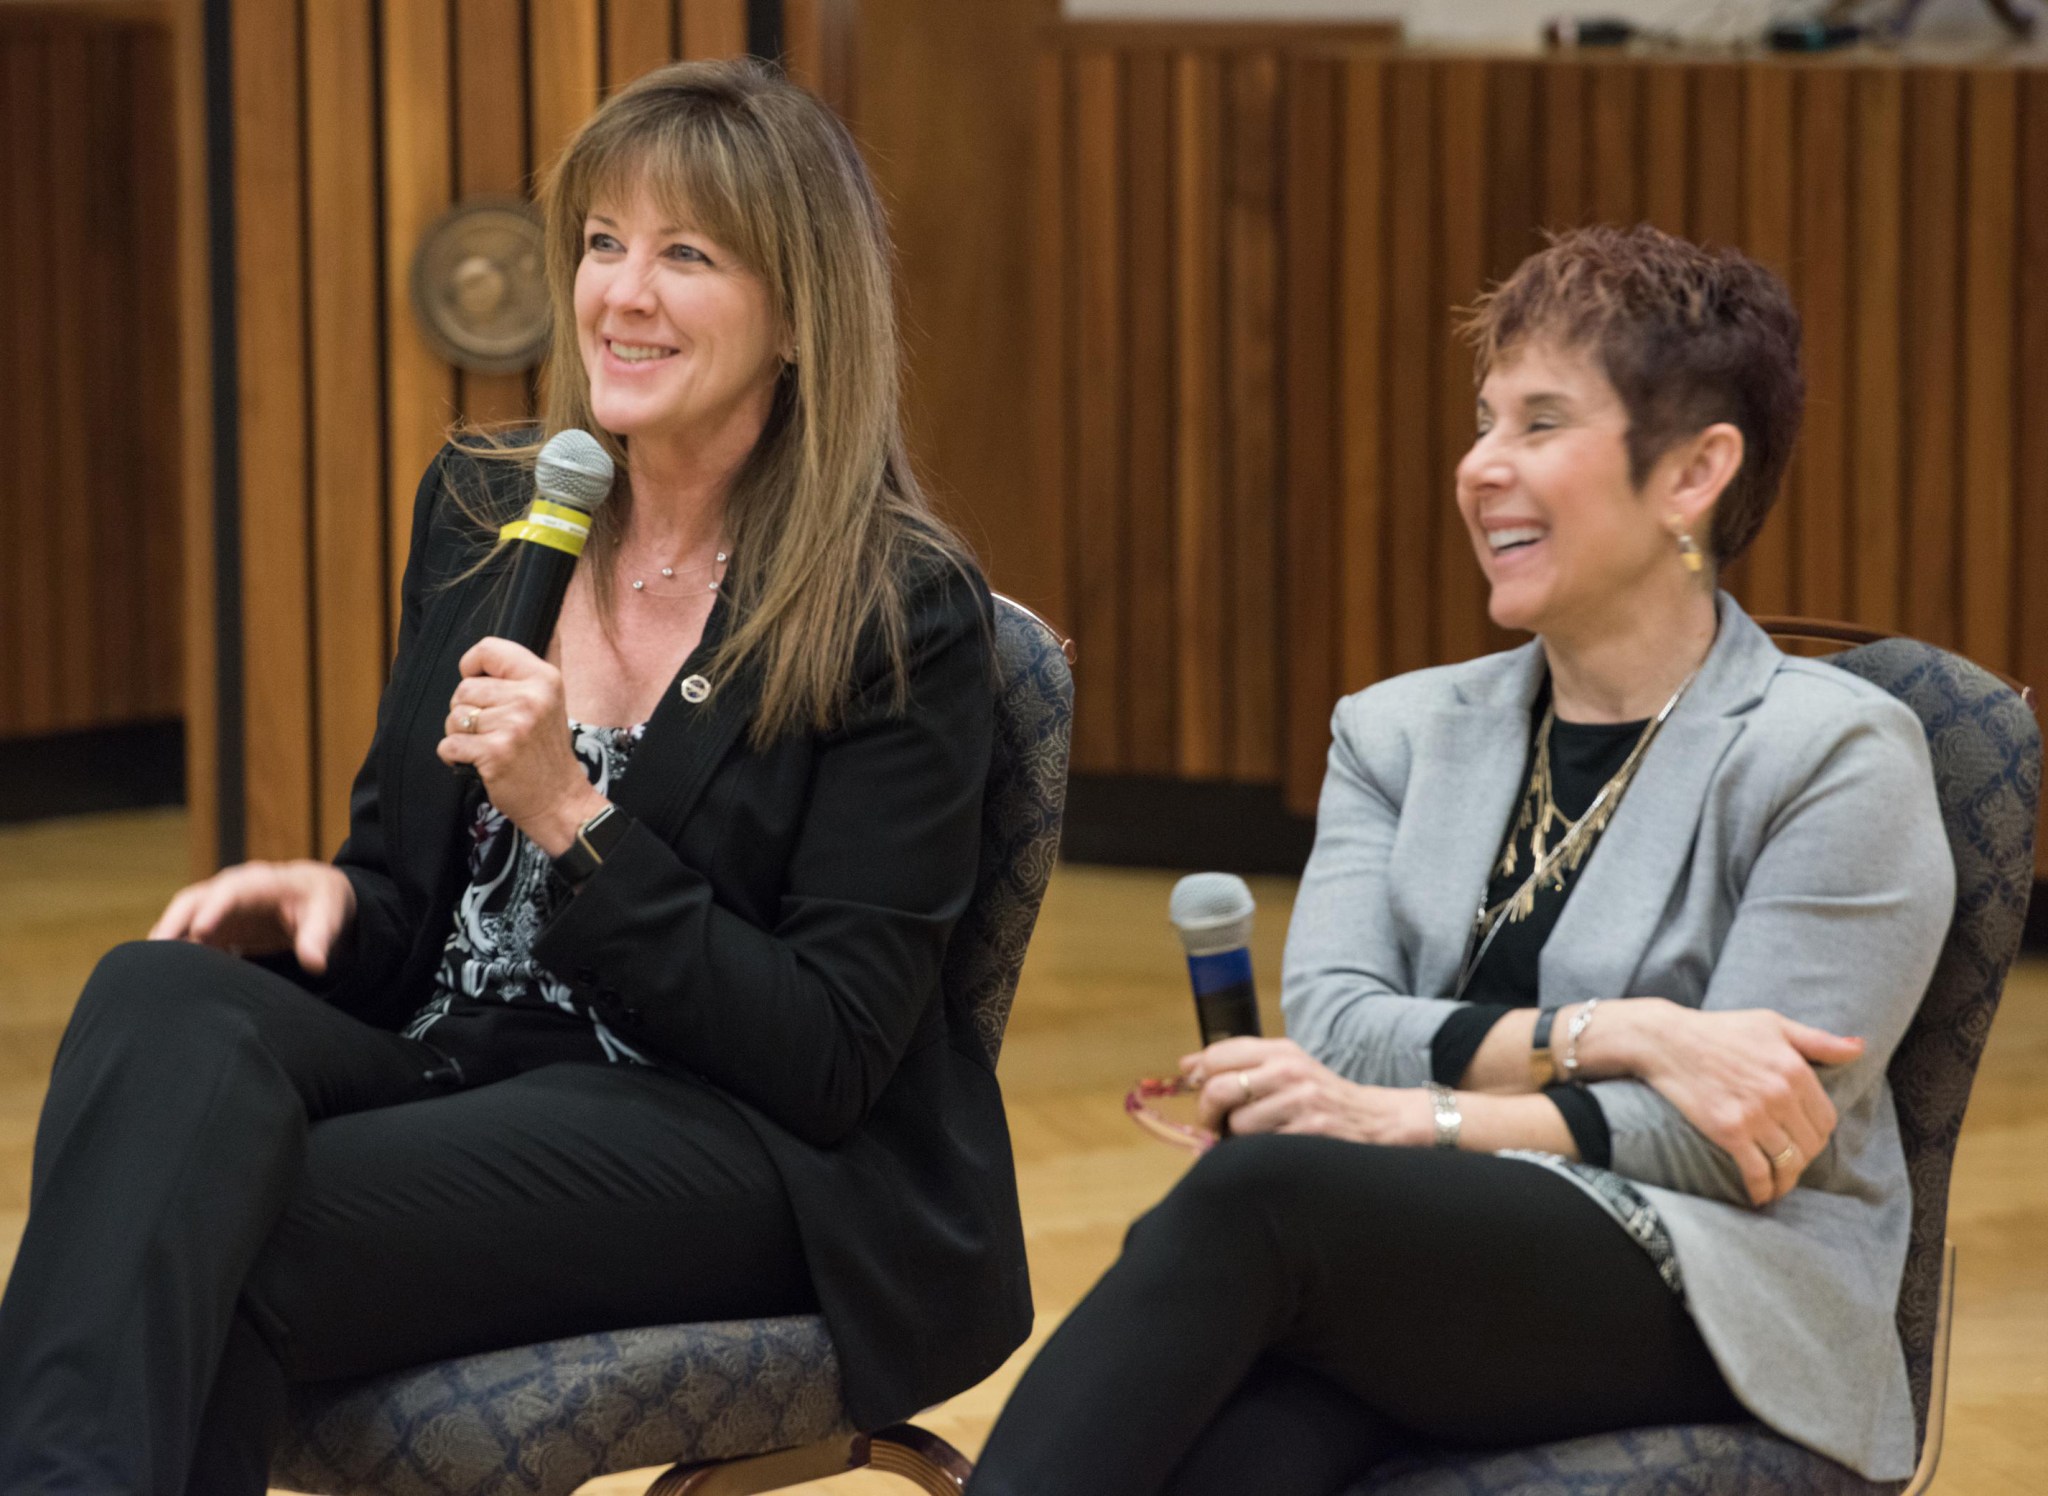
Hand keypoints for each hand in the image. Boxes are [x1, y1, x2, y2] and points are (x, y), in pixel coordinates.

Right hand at [148, 860, 356, 973]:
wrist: (313, 897)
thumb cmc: (321, 903)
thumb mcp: (329, 916)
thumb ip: (319, 938)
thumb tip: (315, 964)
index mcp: (260, 882)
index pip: (232, 892)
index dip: (215, 909)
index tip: (200, 931)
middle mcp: (231, 890)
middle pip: (192, 901)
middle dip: (173, 924)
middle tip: (155, 954)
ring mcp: (217, 907)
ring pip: (182, 919)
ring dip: (166, 942)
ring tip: (149, 972)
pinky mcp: (212, 926)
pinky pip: (186, 937)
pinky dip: (175, 954)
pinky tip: (166, 978)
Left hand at [437, 636, 605, 852]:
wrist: (559, 799)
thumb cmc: (544, 752)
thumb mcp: (546, 702)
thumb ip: (518, 677)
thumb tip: (478, 658)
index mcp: (544, 678)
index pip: (489, 649)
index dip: (472, 667)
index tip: (479, 685)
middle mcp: (531, 697)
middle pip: (464, 688)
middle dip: (466, 711)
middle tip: (491, 730)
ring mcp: (514, 725)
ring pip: (454, 717)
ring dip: (461, 736)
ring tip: (487, 746)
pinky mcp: (497, 752)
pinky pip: (449, 745)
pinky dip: (454, 757)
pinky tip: (478, 762)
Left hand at [1179, 1037, 1432, 1145]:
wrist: (1377, 1121)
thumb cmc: (1323, 1097)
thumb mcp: (1287, 1068)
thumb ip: (1240, 1064)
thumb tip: (1186, 1066)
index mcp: (1281, 1051)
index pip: (1219, 1054)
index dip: (1198, 1075)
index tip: (1195, 1088)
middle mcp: (1289, 1071)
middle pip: (1219, 1088)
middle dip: (1206, 1112)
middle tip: (1212, 1124)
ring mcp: (1299, 1103)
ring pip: (1236, 1124)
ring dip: (1235, 1137)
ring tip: (1254, 1136)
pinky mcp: (1308, 1133)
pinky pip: (1259, 1147)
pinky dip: (1257, 1152)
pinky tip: (1273, 1147)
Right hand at [1625, 1000, 1863, 1205]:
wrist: (1665, 1040)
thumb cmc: (1719, 1029)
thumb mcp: (1772, 1024)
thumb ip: (1818, 1040)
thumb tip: (1859, 1048)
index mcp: (1795, 1069)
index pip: (1826, 1119)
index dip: (1819, 1135)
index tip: (1806, 1140)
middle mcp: (1780, 1094)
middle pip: (1810, 1144)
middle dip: (1804, 1158)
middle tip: (1791, 1162)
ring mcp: (1754, 1115)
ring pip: (1788, 1162)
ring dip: (1787, 1179)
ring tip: (1779, 1184)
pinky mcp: (1728, 1131)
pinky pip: (1757, 1171)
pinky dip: (1763, 1189)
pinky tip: (1761, 1196)